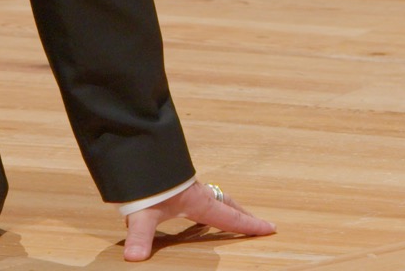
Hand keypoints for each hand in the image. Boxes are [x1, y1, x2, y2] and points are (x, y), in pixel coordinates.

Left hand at [123, 181, 274, 260]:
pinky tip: (193, 202)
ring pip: (214, 195)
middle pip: (227, 204)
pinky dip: (206, 197)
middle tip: (255, 222)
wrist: (133, 147)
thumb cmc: (142, 181)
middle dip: (242, 214)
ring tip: (229, 212)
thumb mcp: (142, 213)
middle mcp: (197, 192)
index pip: (230, 218)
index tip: (270, 228)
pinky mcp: (175, 178)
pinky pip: (198, 190)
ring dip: (225, 204)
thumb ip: (140, 236)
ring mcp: (187, 184)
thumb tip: (135, 257)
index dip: (250, 225)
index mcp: (199, 202)